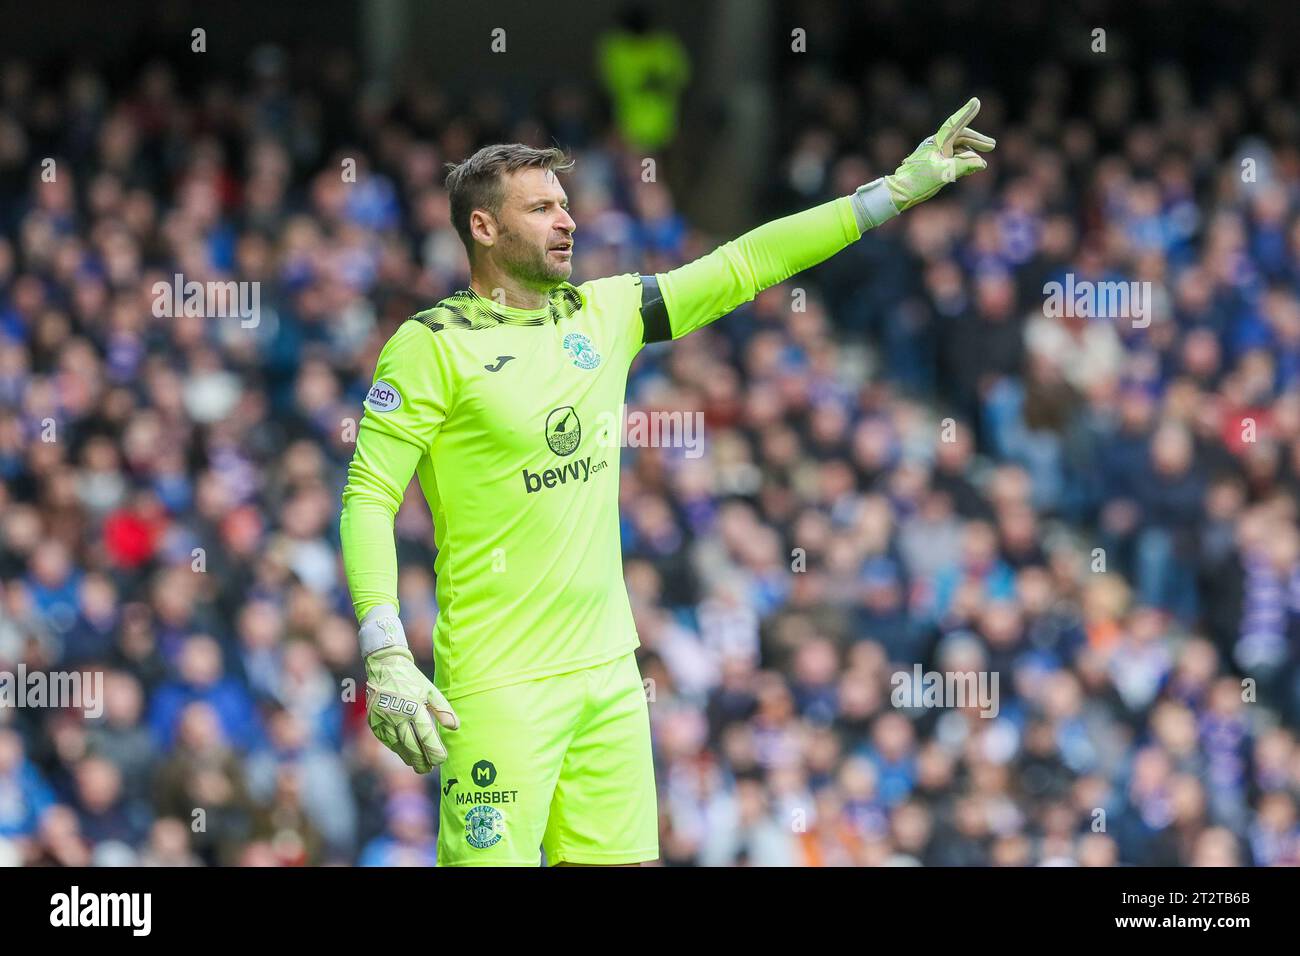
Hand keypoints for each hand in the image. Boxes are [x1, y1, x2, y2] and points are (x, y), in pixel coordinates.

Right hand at [361, 611, 458, 773]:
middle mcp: (397, 716)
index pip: (426, 736)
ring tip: (420, 766)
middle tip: (430, 769)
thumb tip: (455, 727)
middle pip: (411, 746)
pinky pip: (387, 741)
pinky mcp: (374, 723)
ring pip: (398, 747)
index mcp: (413, 707)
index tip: (442, 759)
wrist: (383, 667)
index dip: (435, 751)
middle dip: (422, 761)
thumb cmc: (411, 679)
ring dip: (410, 758)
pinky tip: (406, 754)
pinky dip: (398, 749)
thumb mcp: (430, 690)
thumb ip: (443, 710)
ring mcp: (383, 721)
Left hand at [884, 97, 995, 211]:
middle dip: (977, 141)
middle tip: (992, 146)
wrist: (899, 192)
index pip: (955, 124)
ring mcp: (935, 152)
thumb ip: (964, 166)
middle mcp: (937, 144)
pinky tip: (970, 168)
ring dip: (971, 153)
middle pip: (961, 136)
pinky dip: (963, 160)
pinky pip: (952, 156)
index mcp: (937, 142)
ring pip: (958, 147)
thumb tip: (981, 163)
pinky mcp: (934, 161)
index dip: (967, 112)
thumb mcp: (943, 174)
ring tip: (982, 163)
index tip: (976, 101)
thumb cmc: (918, 181)